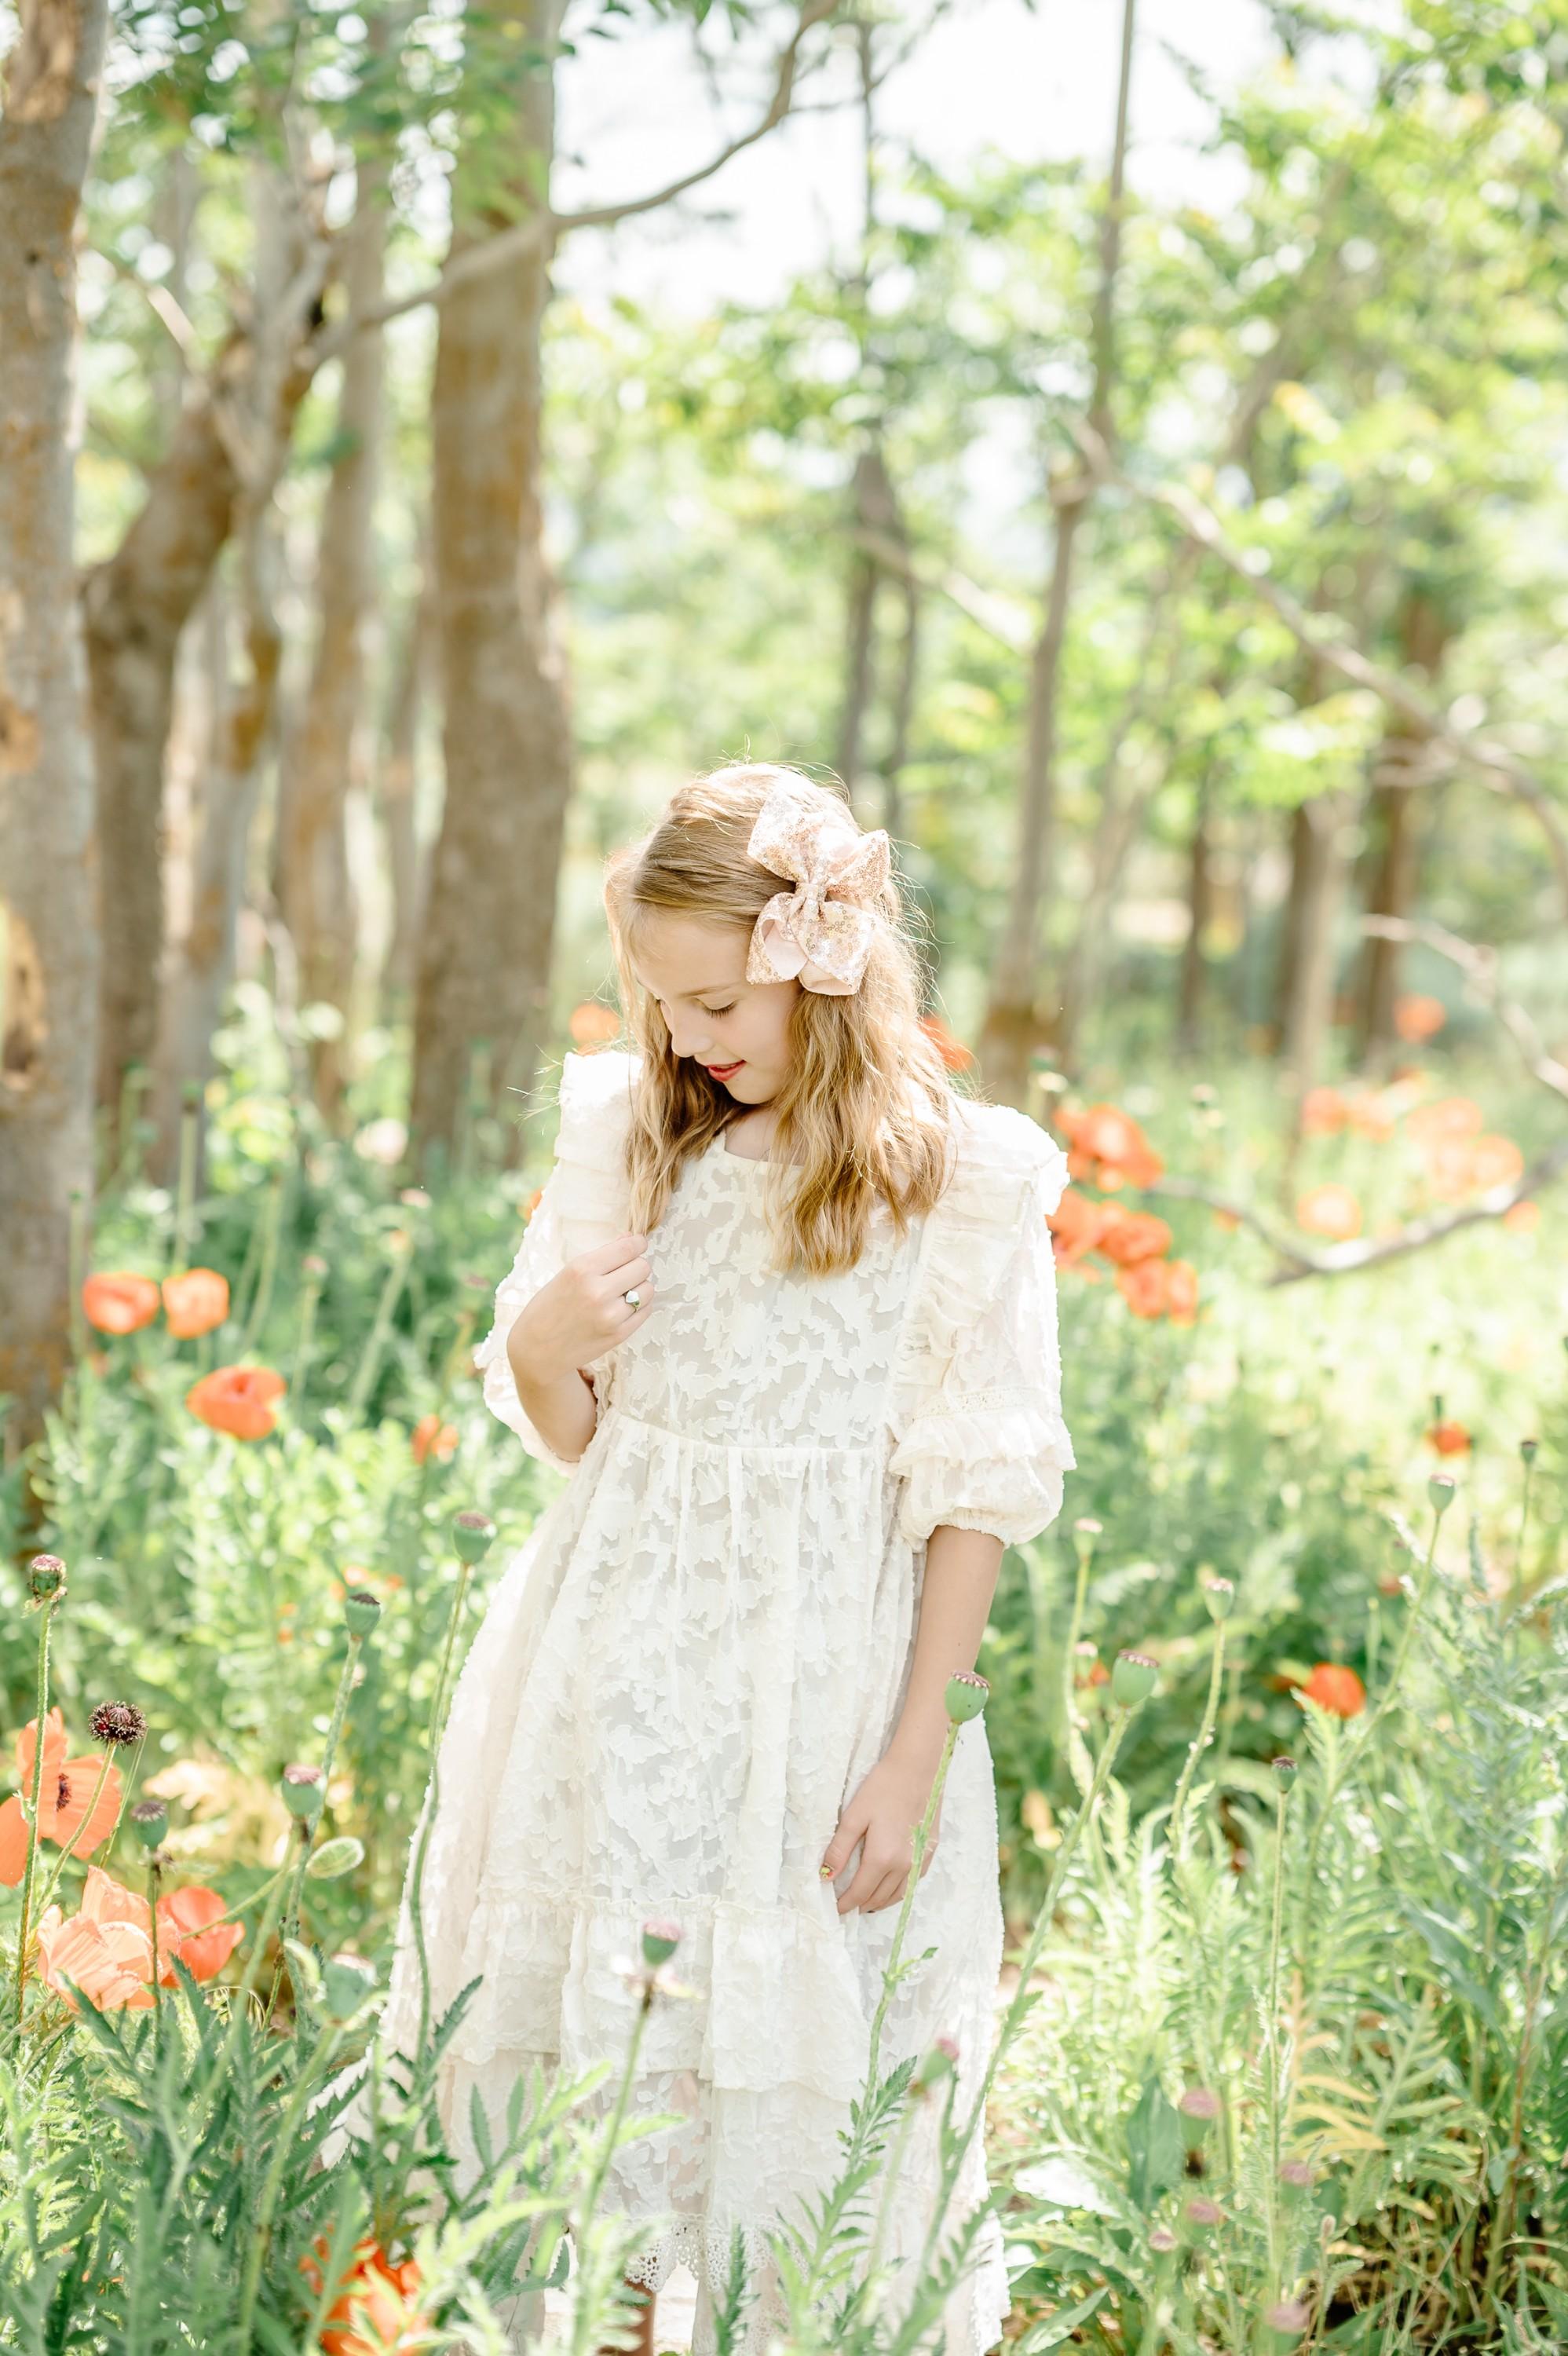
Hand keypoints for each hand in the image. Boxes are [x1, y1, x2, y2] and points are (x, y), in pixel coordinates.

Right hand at [509, 1230, 655, 1381]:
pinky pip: (645, 1310)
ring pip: (648, 1289)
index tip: (637, 1244)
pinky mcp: (618, 1335)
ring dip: (639, 1287)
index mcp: (581, 1270)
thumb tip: (632, 1239)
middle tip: (624, 1272)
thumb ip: (601, 1256)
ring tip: (623, 1291)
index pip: (628, 1248)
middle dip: (636, 1266)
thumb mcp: (567, 1273)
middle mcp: (598, 1291)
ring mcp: (610, 1316)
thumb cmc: (550, 1307)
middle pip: (642, 1267)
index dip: (638, 1243)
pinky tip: (624, 1306)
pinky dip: (639, 1305)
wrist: (538, 1349)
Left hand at [821, 1748, 943, 1915]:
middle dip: (861, 1905)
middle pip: (879, 1898)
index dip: (846, 1905)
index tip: (835, 1910)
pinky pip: (913, 1882)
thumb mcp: (854, 1816)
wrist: (918, 1769)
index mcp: (882, 1858)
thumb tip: (825, 1876)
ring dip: (880, 1902)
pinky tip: (890, 1885)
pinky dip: (899, 1890)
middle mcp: (904, 1865)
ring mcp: (921, 1859)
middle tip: (847, 1906)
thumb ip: (839, 1849)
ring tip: (865, 1902)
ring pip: (898, 1894)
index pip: (860, 1893)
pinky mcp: (931, 1850)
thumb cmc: (883, 1788)